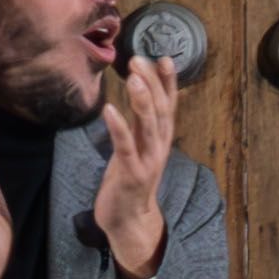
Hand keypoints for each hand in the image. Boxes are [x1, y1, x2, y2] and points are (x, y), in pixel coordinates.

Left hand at [90, 50, 176, 278]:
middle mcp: (158, 147)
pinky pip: (125, 147)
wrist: (128, 220)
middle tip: (139, 60)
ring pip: (148, 126)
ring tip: (133, 77)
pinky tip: (109, 110)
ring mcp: (147, 161)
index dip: (168, 82)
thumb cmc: (128, 180)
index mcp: (160, 139)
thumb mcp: (137, 145)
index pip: (168, 105)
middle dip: (152, 84)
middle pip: (160, 111)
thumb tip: (138, 90)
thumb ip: (139, 120)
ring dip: (141, 100)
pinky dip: (119, 127)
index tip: (163, 58)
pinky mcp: (131, 174)